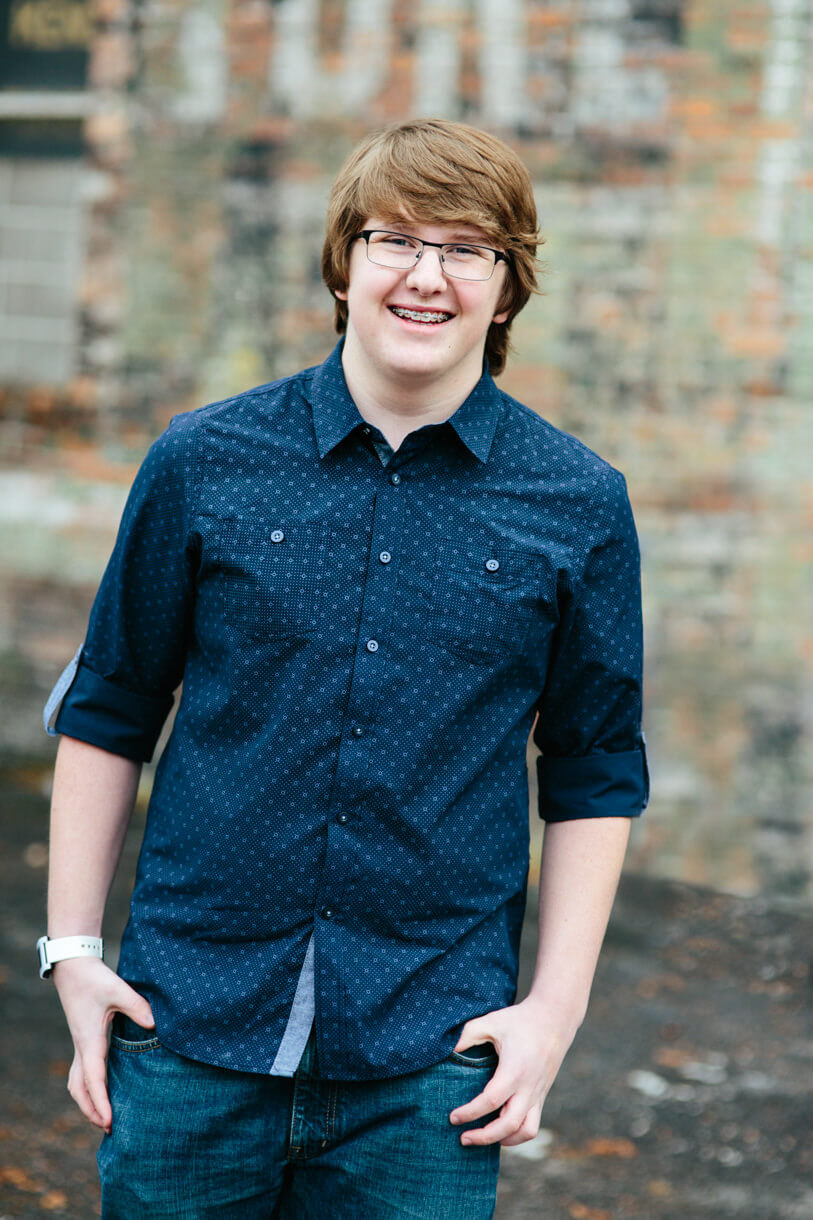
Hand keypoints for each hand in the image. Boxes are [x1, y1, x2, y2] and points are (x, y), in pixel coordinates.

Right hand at [53, 956, 154, 1132]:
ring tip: (102, 1117)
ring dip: (87, 1101)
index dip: (101, 1103)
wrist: (74, 968)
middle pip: (80, 1089)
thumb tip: (155, 1024)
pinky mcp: (83, 1039)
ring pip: (77, 1083)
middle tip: (108, 1129)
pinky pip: (81, 1072)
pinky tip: (100, 1089)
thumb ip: (137, 1007)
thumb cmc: (95, 980)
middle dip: (91, 1110)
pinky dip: (87, 1087)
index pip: (93, 1080)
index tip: (108, 1122)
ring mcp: (80, 1045)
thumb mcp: (118, 990)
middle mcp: (82, 1048)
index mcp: (90, 1042)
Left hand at [449, 995, 579, 1146]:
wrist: (555, 1018)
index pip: (491, 1101)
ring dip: (504, 1140)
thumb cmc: (520, 1020)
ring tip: (483, 1138)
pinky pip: (533, 1125)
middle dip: (484, 1137)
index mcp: (515, 1070)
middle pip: (508, 1124)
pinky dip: (518, 1134)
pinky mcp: (541, 1096)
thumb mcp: (491, 1021)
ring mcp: (538, 1093)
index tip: (453, 1118)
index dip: (470, 1113)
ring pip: (525, 1131)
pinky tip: (501, 1132)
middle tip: (462, 1138)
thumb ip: (468, 1034)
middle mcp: (529, 1086)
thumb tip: (447, 1050)